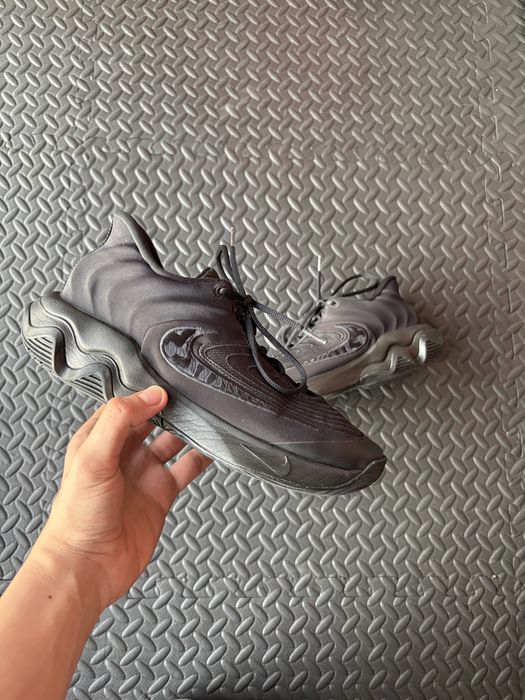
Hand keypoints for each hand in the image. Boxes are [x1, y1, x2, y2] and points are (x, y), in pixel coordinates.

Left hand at [32, 386, 211, 610]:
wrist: (87, 568)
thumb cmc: (77, 517)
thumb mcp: (92, 458)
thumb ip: (120, 421)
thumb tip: (151, 395)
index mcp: (98, 439)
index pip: (126, 406)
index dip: (146, 395)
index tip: (168, 388)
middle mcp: (122, 454)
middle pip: (153, 420)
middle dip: (172, 409)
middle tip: (194, 397)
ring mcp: (143, 474)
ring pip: (172, 442)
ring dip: (189, 430)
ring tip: (208, 416)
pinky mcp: (160, 495)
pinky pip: (186, 469)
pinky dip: (201, 458)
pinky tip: (213, 448)